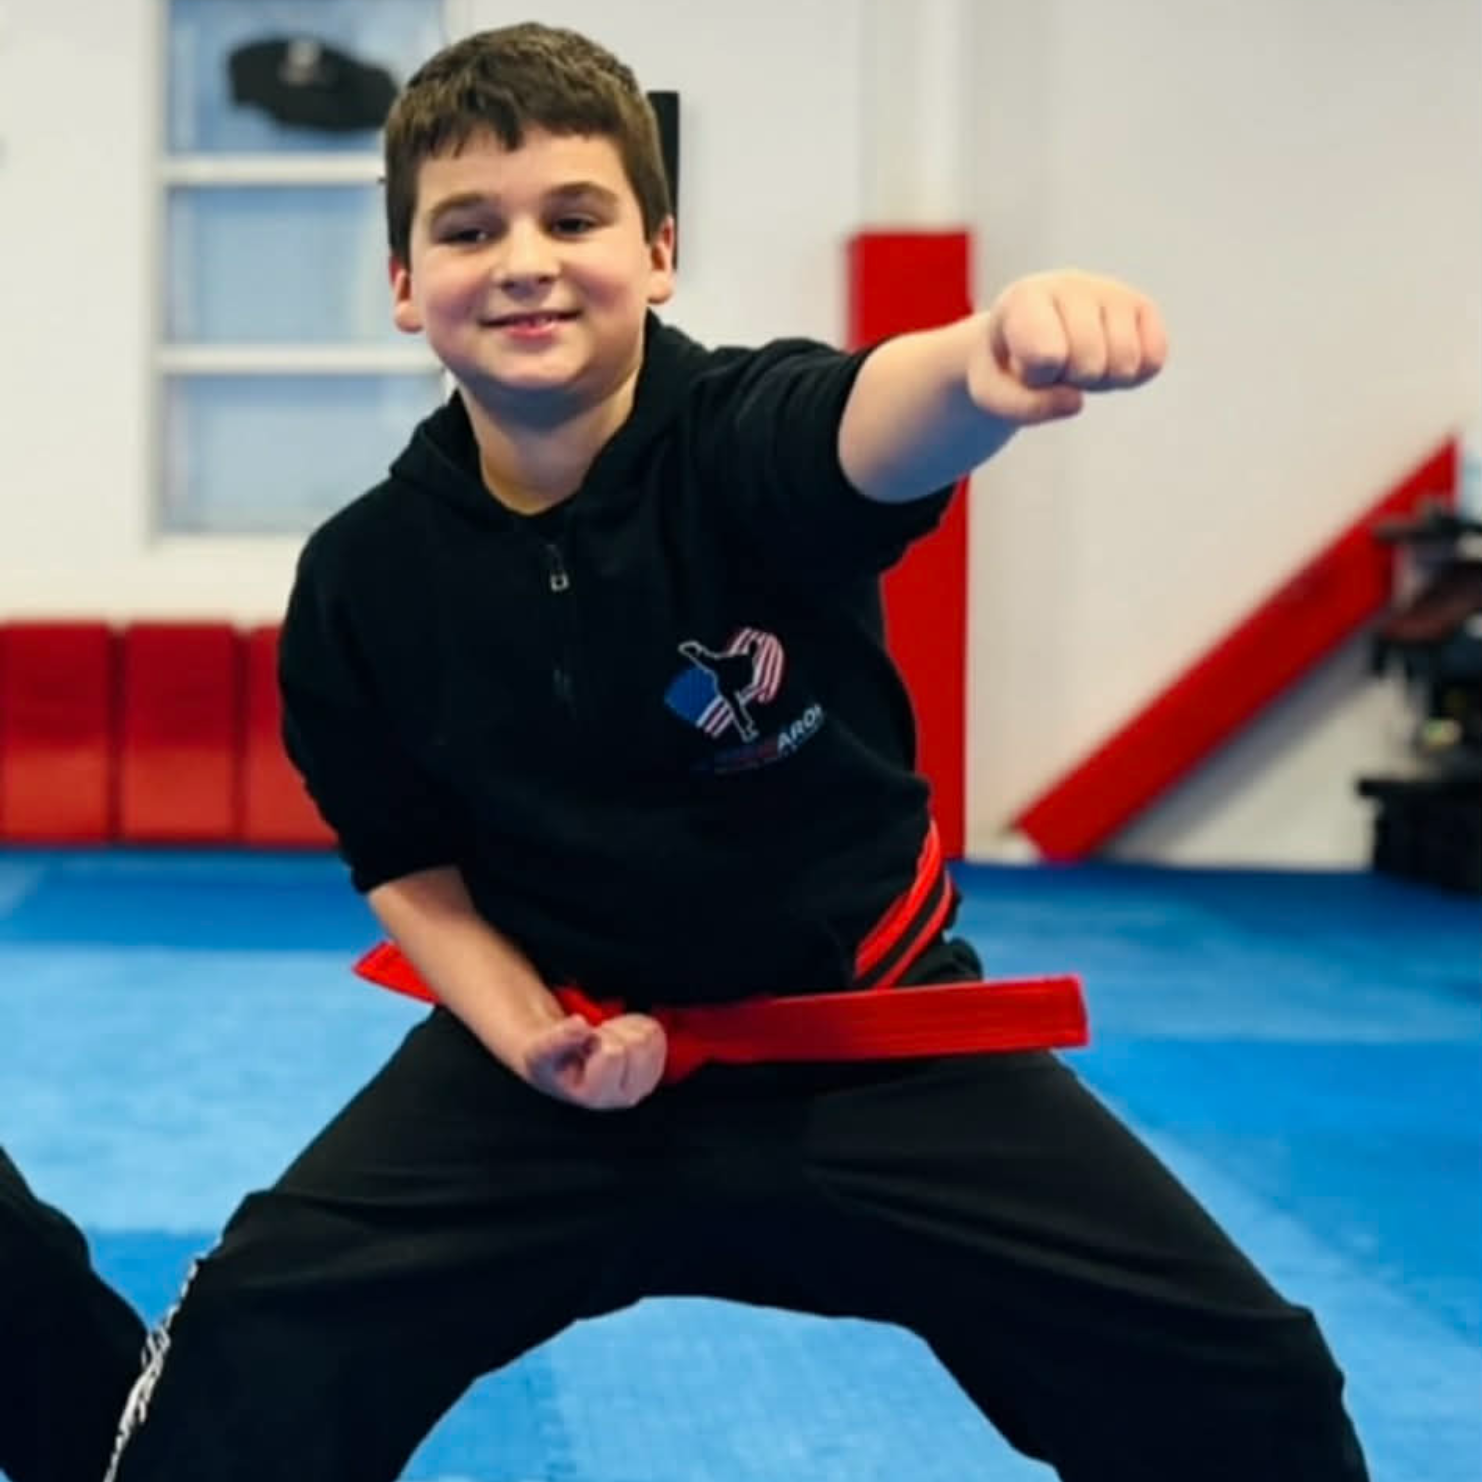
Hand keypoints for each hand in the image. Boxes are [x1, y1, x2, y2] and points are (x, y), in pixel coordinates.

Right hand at [518, 1012, 667, 1108]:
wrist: (561, 1064)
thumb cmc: (550, 1060)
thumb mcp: (540, 1050)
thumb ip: (557, 1039)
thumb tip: (579, 1025)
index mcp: (598, 1096)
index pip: (615, 1052)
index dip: (596, 1038)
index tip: (582, 1048)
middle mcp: (626, 1096)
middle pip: (637, 1043)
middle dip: (610, 1034)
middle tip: (591, 1045)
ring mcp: (644, 1082)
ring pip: (648, 1036)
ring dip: (622, 1030)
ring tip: (601, 1043)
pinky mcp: (655, 1067)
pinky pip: (655, 1030)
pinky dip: (634, 1027)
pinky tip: (616, 1039)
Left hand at [968, 270, 1167, 425]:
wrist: (1024, 341)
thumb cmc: (1005, 368)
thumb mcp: (994, 395)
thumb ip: (1024, 407)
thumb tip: (1076, 403)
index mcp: (1025, 298)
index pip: (1046, 355)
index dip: (1037, 377)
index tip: (1023, 365)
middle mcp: (1071, 285)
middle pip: (1089, 364)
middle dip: (1071, 381)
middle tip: (1054, 367)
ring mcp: (1110, 292)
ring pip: (1124, 364)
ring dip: (1101, 381)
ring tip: (1077, 362)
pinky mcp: (1142, 307)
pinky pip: (1153, 361)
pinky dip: (1132, 378)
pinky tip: (1106, 362)